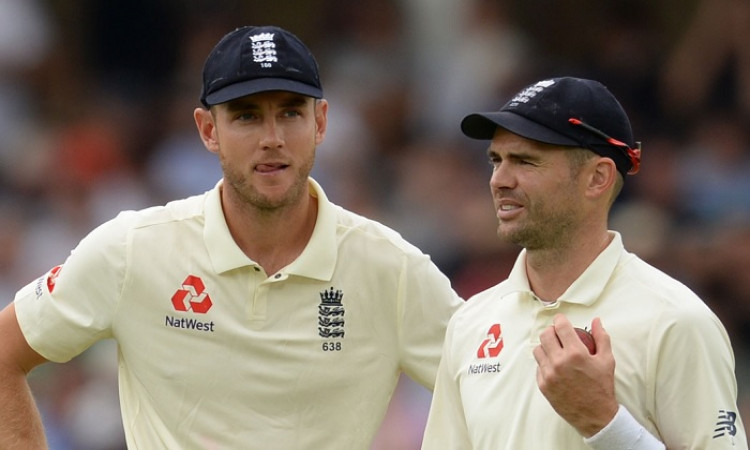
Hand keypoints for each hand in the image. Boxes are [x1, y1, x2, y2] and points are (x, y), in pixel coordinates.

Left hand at [532, 314, 617, 436]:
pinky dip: (545, 363)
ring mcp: (549, 374)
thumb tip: (596, 321)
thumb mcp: (607, 360)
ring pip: (538, 350)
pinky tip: (554, 366)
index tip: (562, 320)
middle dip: (551, 331)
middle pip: (545, 335)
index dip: (560, 319)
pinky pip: (538, 367)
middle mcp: (559, 362)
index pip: (560, 326)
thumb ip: (601, 337)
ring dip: (546, 347)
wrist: (596, 416)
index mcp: (575, 353)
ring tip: (555, 350)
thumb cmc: (602, 387)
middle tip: (558, 335)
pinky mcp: (543, 385)